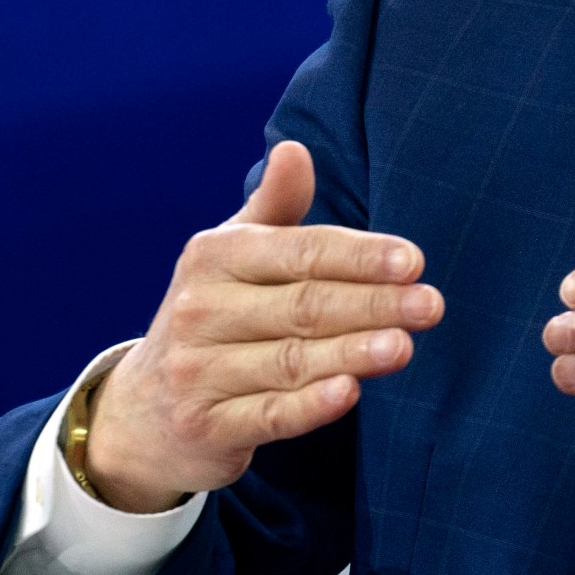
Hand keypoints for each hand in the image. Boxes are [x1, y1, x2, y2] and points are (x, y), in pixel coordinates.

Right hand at [81, 141, 444, 511]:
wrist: (143, 411)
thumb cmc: (212, 315)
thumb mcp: (232, 255)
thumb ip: (273, 206)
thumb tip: (296, 148)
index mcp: (215, 257)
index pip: (300, 252)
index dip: (359, 256)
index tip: (413, 261)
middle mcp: (200, 310)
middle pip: (303, 305)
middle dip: (373, 304)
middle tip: (431, 305)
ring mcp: (199, 372)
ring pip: (291, 360)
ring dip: (352, 352)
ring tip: (405, 346)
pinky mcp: (206, 426)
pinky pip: (268, 414)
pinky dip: (310, 405)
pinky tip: (350, 392)